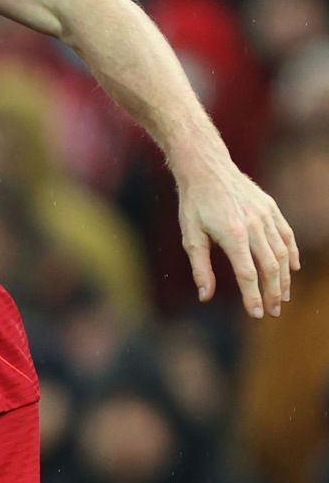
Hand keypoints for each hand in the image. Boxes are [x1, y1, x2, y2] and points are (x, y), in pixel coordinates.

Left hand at [174, 155, 300, 317]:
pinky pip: (286, 234)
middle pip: (269, 267)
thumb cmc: (194, 203)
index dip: (253, 297)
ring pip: (281, 253)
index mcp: (232, 235)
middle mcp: (253, 226)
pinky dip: (291, 253)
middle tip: (273, 311)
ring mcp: (265, 216)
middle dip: (272, 292)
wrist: (206, 168)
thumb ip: (200, 267)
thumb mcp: (190, 236)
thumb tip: (205, 296)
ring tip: (282, 296)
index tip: (257, 314)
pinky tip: (292, 268)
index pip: (248, 274)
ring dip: (283, 277)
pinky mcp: (271, 208)